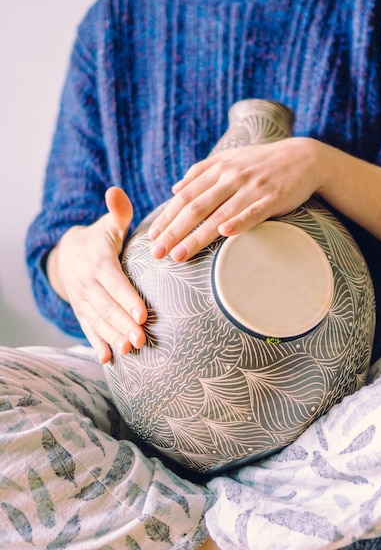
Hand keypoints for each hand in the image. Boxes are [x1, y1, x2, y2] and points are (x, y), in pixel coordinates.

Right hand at [48, 187, 146, 362]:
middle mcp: (89, 284)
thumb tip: (116, 190)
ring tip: (130, 350)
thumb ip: (118, 212)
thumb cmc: (99, 240)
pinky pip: (88, 330)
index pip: (114, 283)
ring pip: (98, 322)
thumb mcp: (108, 225)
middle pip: (107, 307)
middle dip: (123, 324)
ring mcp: (84, 301)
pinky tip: (107, 359)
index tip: (143, 314)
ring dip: (113, 337)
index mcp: (99, 262)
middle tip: (142, 339)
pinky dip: (97, 344)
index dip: (127, 299)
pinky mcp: (82, 313)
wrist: (68, 256)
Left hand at [149, 137, 321, 261]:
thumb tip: (174, 188)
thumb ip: (200, 173)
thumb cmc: (261, 163)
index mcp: (217, 169)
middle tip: (157, 253)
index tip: (152, 237)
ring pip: (219, 213)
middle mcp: (231, 177)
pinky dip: (240, 221)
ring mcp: (252, 187)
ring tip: (179, 255)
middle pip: (196, 207)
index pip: (185, 196)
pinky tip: (225, 233)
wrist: (304, 157)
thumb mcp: (229, 160)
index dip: (167, 217)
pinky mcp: (273, 197)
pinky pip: (254, 212)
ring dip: (197, 236)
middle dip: (174, 231)